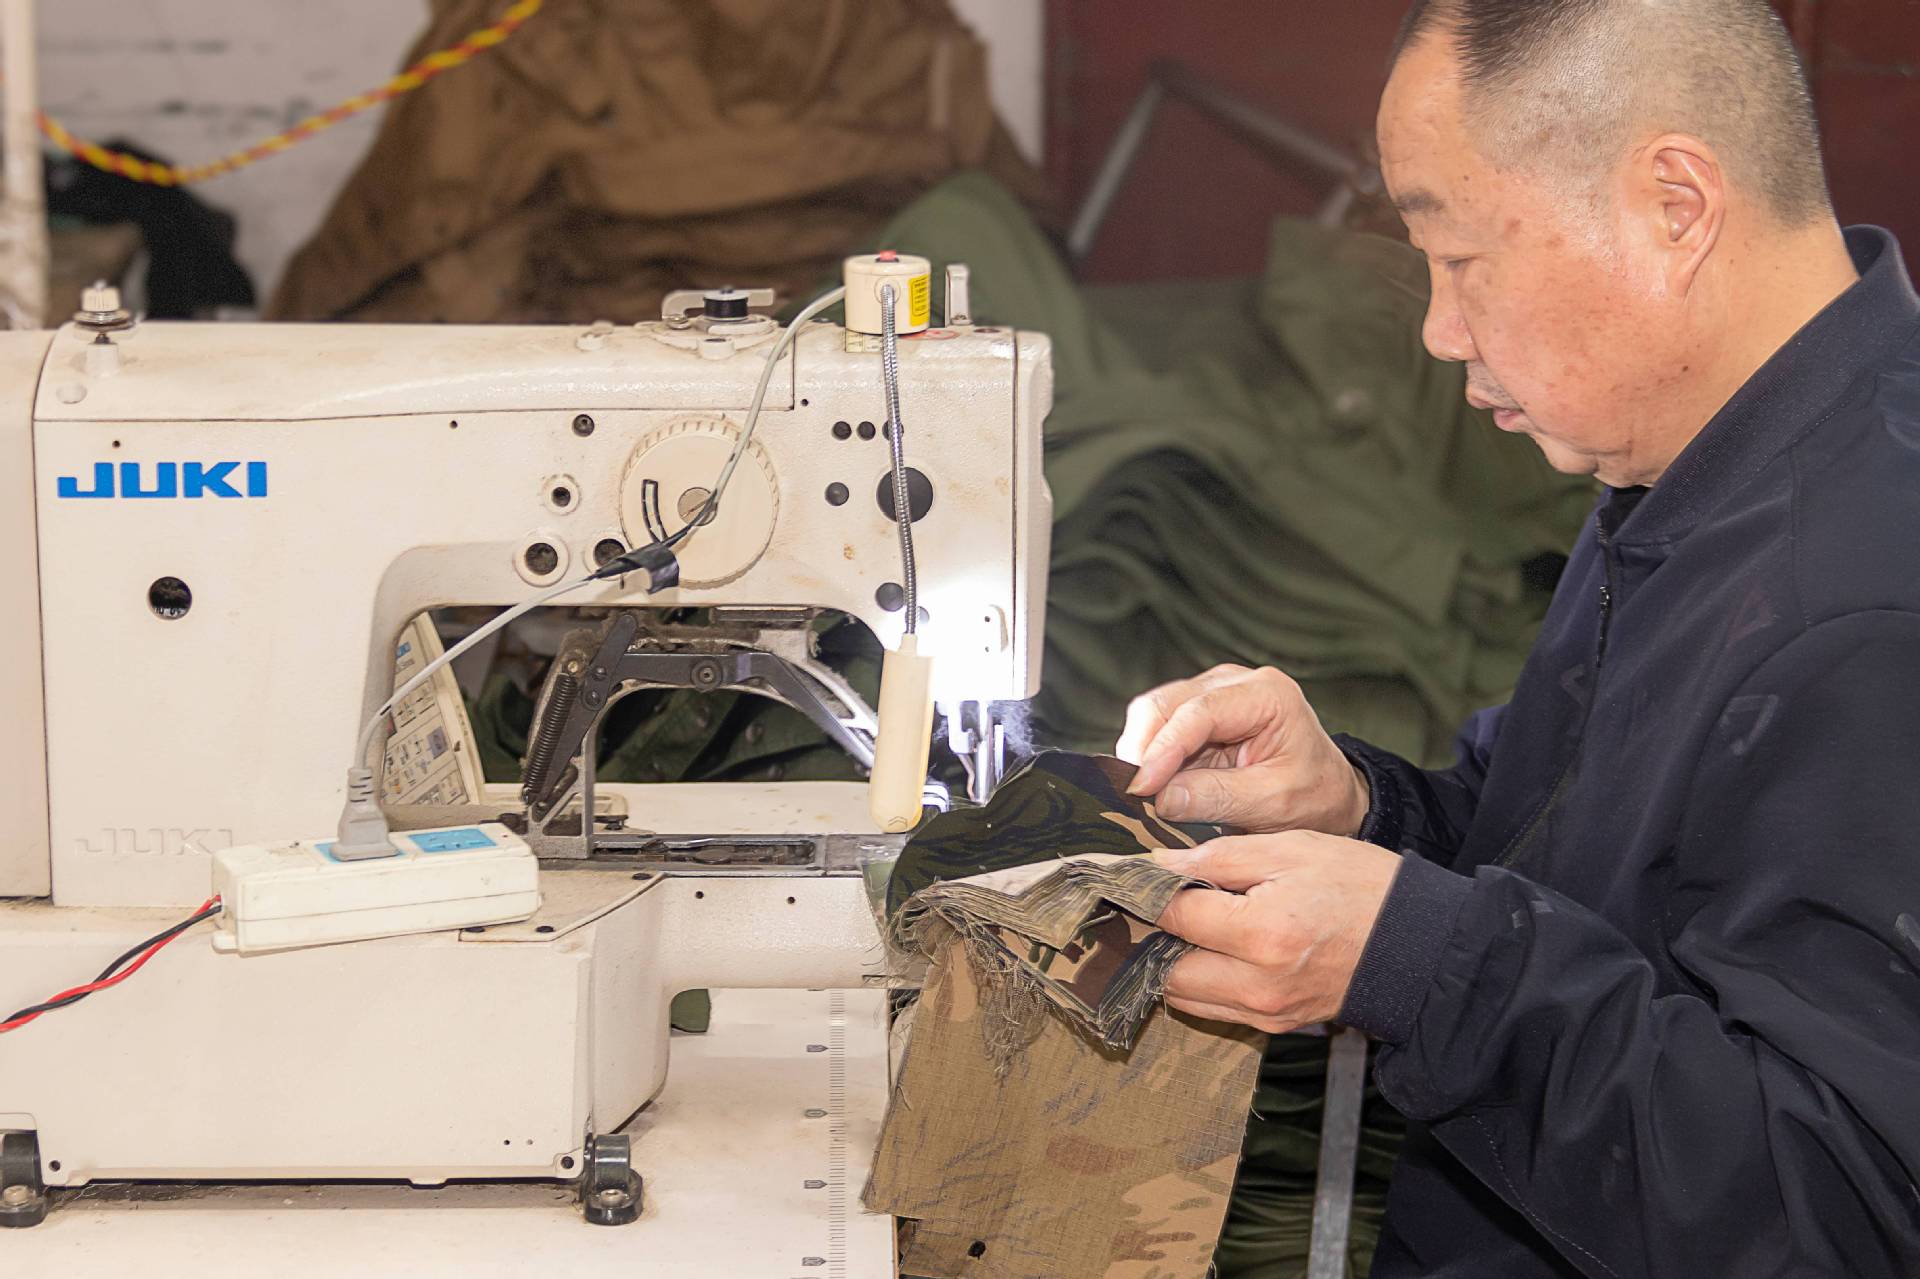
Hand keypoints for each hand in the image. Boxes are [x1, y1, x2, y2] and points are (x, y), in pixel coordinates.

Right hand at [1116, 664, 1370, 834]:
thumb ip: (1218, 797)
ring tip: (1146, 793)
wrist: (1325, 793)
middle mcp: (1234, 683)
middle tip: (1134, 796)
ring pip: (1153, 712)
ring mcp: (1211, 692)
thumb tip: (1161, 798)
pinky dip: (1149, 756)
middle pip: (1165, 703)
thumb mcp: (1273, 803)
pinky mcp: (1195, 712)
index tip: (1141, 787)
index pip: (1199, 712)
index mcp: (1266, 695)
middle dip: (1143, 749)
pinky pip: (1157, 727)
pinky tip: (1155, 784)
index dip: (1163, 749)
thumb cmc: (1310, 795)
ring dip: (1142, 753)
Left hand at [1152, 832, 1400, 1032]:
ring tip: (1174, 923)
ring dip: (1169, 961)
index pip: (1172, 915)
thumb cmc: (1360, 886)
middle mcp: (1258, 984)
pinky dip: (1199, 981)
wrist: (1418, 944)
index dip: (1141, 891)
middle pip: (1164, 969)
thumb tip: (1156, 865)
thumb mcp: (1290, 849)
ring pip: (1184, 995)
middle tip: (1142, 903)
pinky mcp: (1274, 1025)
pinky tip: (1206, 948)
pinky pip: (1214, 1007)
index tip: (1118, 876)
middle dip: (1148, 935)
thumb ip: (1216, 858)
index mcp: (1262, 933)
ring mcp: (1266, 1011)